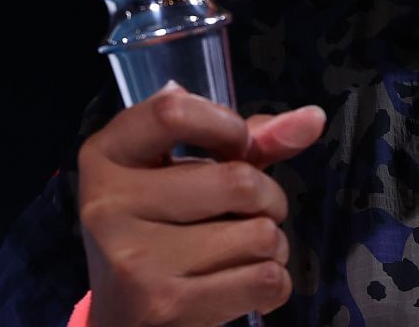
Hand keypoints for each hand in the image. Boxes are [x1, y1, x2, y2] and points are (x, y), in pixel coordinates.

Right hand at [77, 82, 327, 326]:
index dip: (226, 125)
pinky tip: (242, 280)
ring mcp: (134, 258)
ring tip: (243, 249)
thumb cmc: (160, 230)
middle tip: (251, 211)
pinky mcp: (164, 305)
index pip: (172, 112)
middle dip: (267, 196)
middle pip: (237, 181)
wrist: (121, 317)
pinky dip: (273, 280)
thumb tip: (313, 118)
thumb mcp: (184, 174)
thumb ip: (246, 141)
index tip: (239, 145)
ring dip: (271, 242)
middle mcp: (108, 205)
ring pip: (260, 234)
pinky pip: (265, 279)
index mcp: (106, 156)